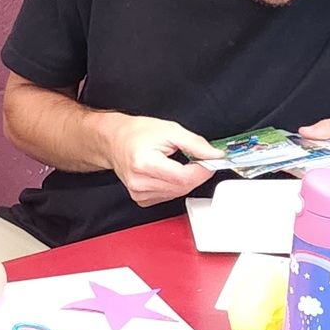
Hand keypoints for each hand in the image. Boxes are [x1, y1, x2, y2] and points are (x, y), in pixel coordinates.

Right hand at [106, 115, 222, 206]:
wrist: (115, 141)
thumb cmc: (137, 133)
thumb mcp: (169, 130)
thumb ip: (195, 144)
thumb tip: (215, 155)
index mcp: (145, 164)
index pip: (184, 177)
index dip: (203, 170)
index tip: (212, 161)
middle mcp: (139, 182)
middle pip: (182, 187)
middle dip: (196, 174)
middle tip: (200, 160)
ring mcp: (139, 193)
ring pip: (178, 193)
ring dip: (186, 180)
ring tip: (178, 163)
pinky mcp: (141, 199)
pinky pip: (168, 196)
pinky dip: (175, 185)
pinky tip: (168, 173)